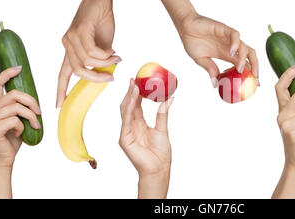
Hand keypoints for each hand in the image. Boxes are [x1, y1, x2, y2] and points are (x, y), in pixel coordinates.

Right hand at [0, 66, 40, 198]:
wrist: (4, 158)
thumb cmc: (12, 139)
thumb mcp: (18, 119)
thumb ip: (21, 108)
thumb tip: (35, 100)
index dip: (7, 73)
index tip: (19, 68)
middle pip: (13, 94)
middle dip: (30, 100)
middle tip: (39, 111)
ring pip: (16, 107)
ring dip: (30, 116)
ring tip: (35, 125)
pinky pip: (15, 121)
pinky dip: (23, 126)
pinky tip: (20, 134)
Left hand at [57, 0, 120, 107]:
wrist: (102, 2)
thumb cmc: (102, 22)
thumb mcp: (103, 47)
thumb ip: (101, 60)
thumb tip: (106, 74)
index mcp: (71, 50)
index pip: (62, 73)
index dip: (61, 89)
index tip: (59, 104)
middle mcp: (67, 44)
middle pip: (77, 71)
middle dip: (95, 79)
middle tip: (110, 78)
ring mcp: (71, 38)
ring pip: (87, 62)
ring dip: (105, 63)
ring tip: (116, 58)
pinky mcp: (79, 31)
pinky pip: (92, 52)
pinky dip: (105, 55)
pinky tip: (112, 51)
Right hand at [119, 79, 173, 198]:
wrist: (159, 168)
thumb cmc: (160, 153)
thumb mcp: (162, 129)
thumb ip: (163, 113)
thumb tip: (170, 97)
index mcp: (139, 124)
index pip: (136, 105)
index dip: (136, 93)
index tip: (139, 80)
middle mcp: (131, 127)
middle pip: (128, 105)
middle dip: (130, 92)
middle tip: (134, 78)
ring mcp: (126, 132)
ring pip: (125, 111)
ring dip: (129, 97)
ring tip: (134, 85)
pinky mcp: (124, 139)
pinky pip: (126, 121)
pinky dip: (129, 109)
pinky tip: (133, 99)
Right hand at [176, 13, 257, 86]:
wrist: (185, 27)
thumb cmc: (193, 41)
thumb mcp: (201, 60)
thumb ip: (210, 69)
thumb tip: (215, 84)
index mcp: (227, 55)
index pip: (244, 64)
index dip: (251, 73)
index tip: (255, 84)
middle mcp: (231, 47)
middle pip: (250, 55)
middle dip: (255, 66)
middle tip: (255, 78)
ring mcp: (229, 38)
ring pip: (245, 46)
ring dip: (245, 58)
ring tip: (240, 69)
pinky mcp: (224, 29)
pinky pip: (235, 35)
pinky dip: (236, 44)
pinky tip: (231, 53)